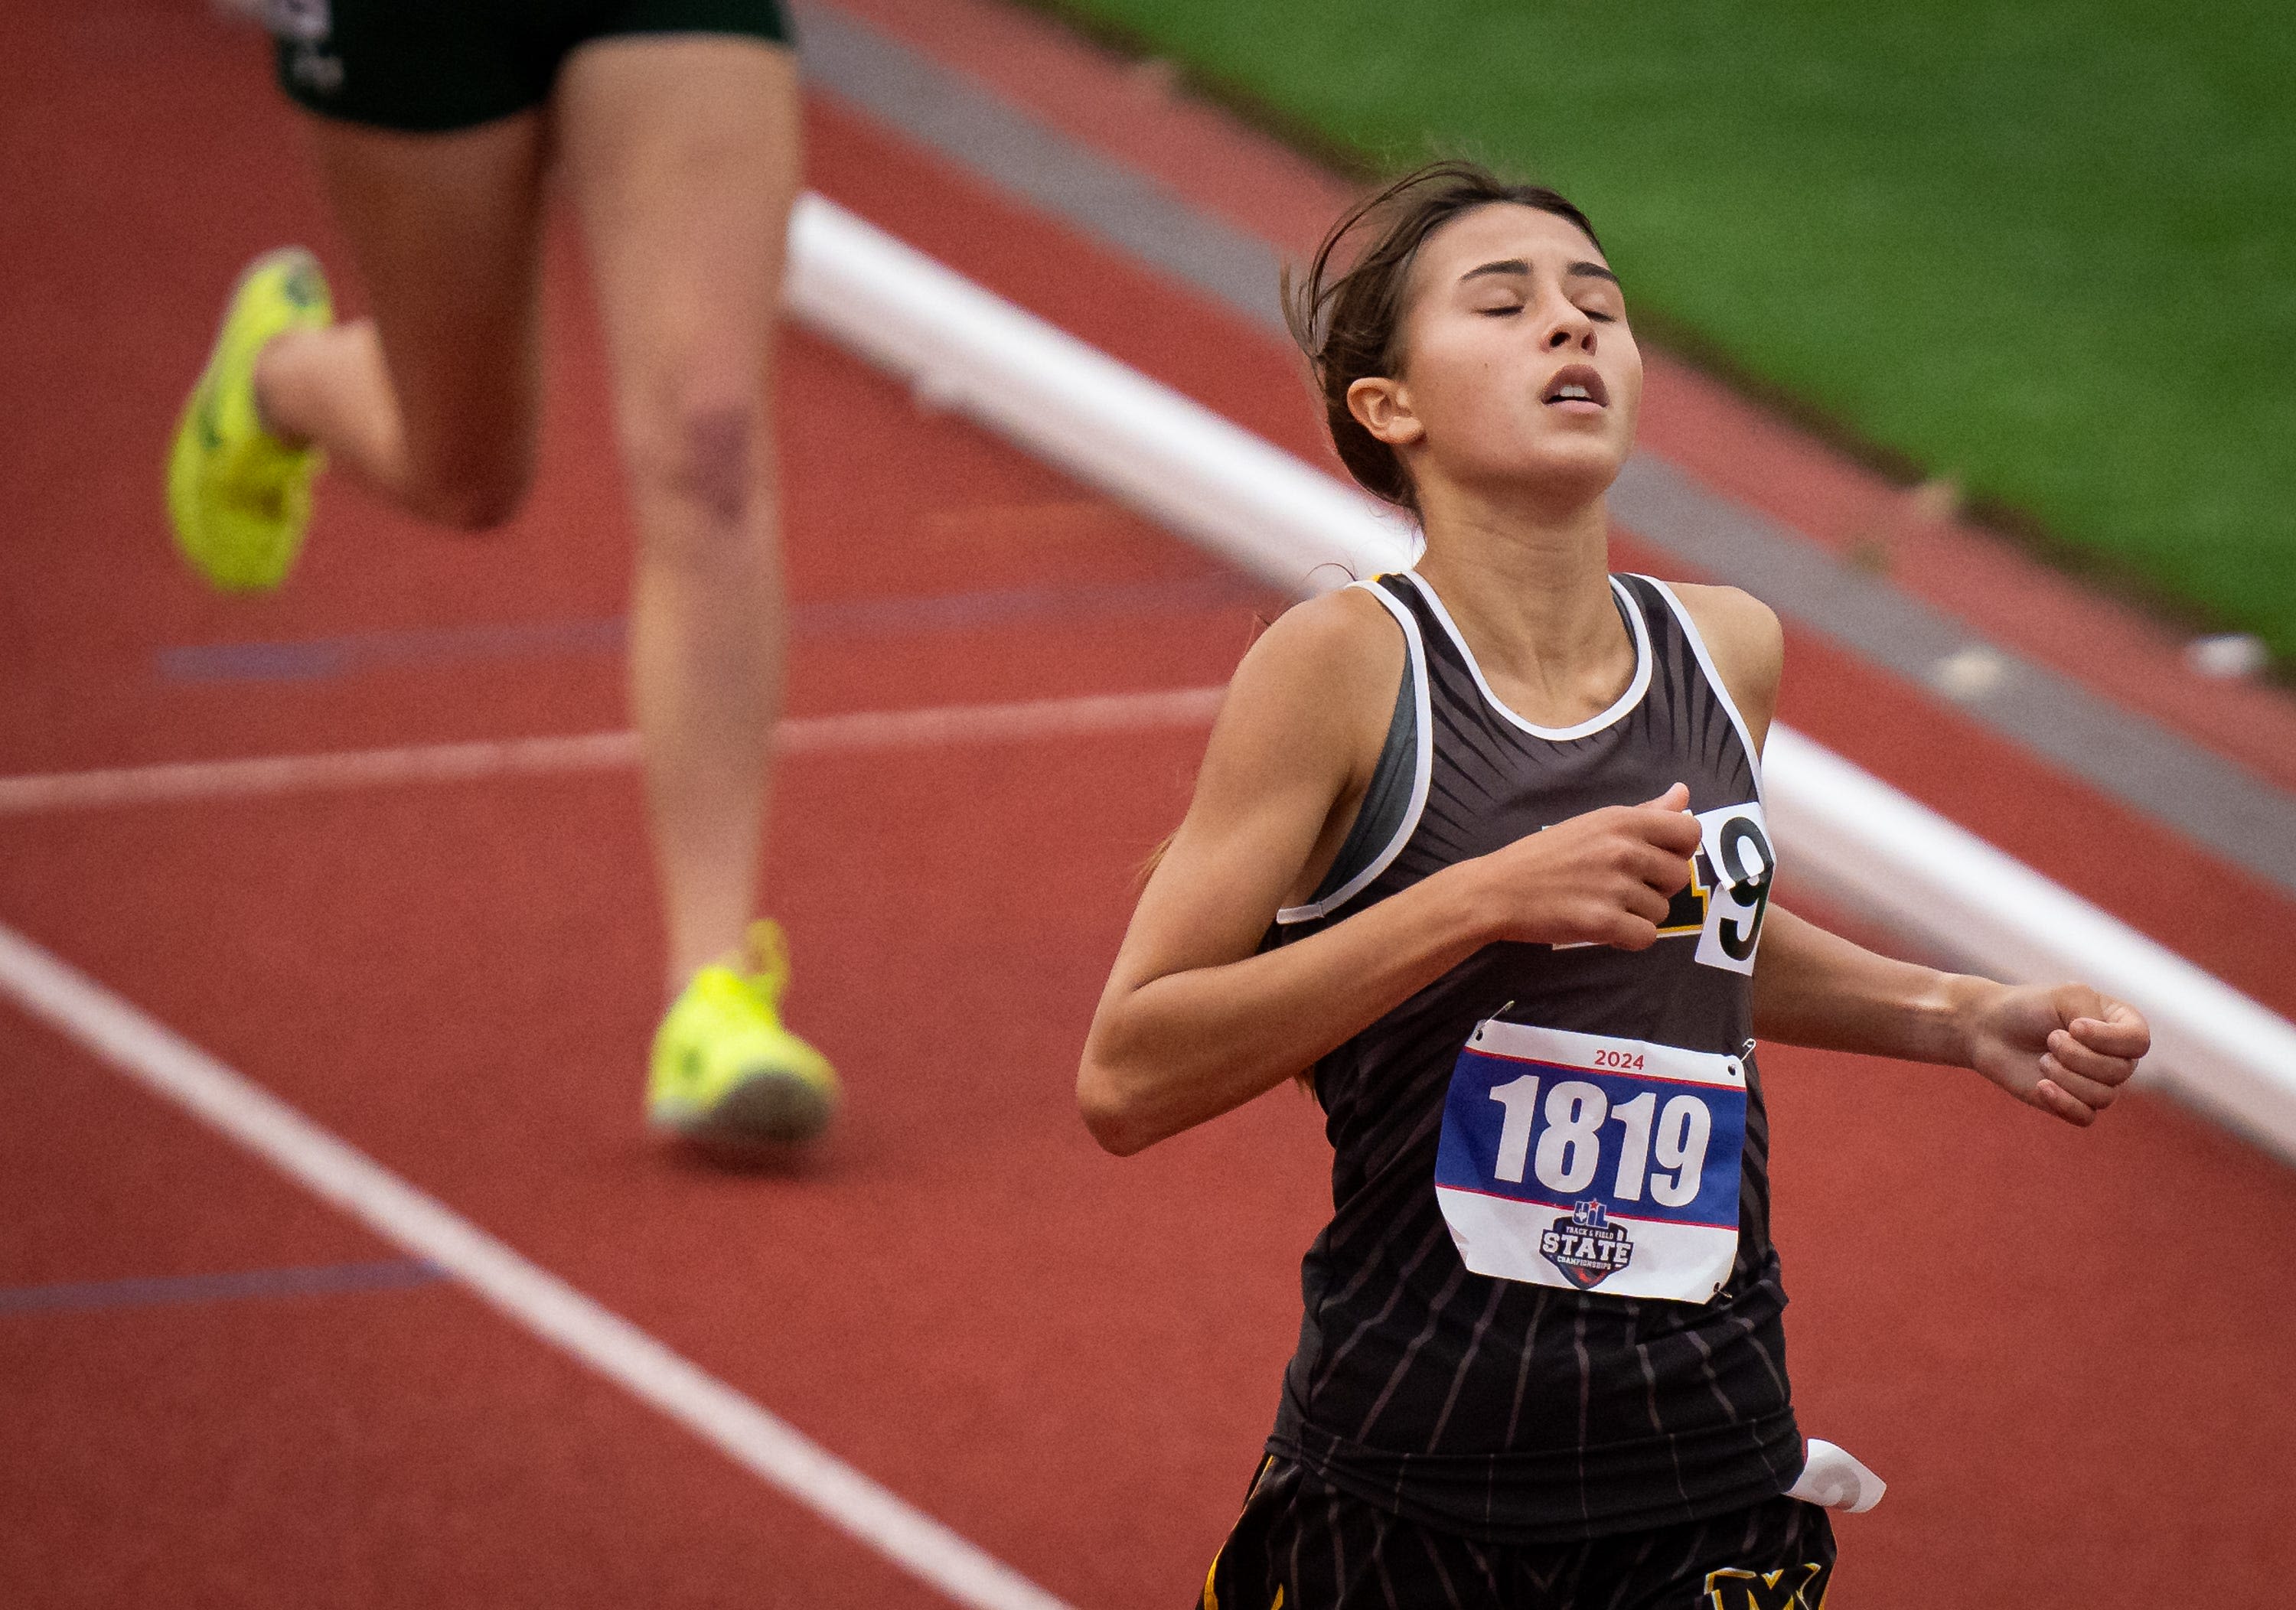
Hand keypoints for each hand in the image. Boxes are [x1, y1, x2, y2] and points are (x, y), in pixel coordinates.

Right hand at [1473, 783, 1702, 950]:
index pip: (1688, 831)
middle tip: (1622, 887)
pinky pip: (1646, 937)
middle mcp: (1623, 850)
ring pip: (1662, 910)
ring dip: (1638, 914)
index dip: (1679, 849)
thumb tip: (1683, 793)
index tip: (1655, 858)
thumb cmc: (1544, 855)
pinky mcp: (1604, 923)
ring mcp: (1615, 888)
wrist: (1498, 890)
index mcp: (1622, 821)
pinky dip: (1628, 938)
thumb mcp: (1593, 823)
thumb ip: (1644, 812)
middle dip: (1657, 886)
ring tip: (1605, 906)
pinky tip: (1604, 927)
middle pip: (1678, 875)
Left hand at [1958, 981, 2150, 1125]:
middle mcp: (2115, 1056)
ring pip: (2103, 1096)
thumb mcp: (2065, 996)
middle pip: (2120, 1071)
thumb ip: (2093, 1014)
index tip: (2073, 1026)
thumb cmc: (2028, 1007)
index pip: (2139, 1042)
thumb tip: (2105, 1052)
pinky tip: (2041, 1086)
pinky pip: (2086, 1117)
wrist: (1989, 1029)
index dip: (2108, 1039)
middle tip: (2050, 1039)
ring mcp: (2096, 1082)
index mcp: (2120, 1025)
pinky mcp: (2074, 1104)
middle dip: (2078, 1056)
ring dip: (2066, 1077)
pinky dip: (2063, 1103)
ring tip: (2043, 1060)